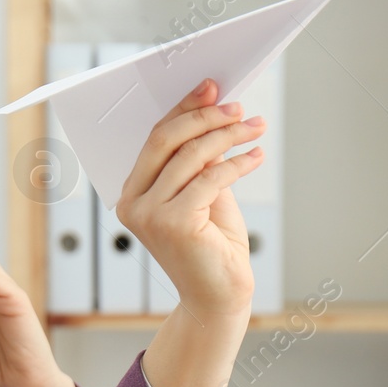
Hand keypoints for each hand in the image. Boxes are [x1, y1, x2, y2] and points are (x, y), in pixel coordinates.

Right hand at [116, 78, 261, 318]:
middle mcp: (133, 204)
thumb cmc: (211, 247)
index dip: (183, 110)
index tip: (211, 88)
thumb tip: (214, 113)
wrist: (217, 297)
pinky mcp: (174, 224)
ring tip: (255, 127)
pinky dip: (238, 163)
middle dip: (205, 117)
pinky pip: (210, 178)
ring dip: (229, 135)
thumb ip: (199, 161)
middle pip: (166, 141)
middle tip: (237, 107)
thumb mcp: (203, 196)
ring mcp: (149, 215)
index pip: (154, 140)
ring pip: (191, 156)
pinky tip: (256, 156)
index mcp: (131, 195)